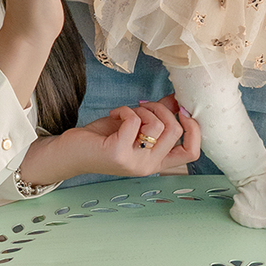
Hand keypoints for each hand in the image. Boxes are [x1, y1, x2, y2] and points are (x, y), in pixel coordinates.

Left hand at [17, 95, 201, 184]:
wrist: (71, 152)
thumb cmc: (103, 138)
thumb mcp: (135, 126)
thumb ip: (157, 115)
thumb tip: (177, 99)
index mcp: (156, 161)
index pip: (192, 153)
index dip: (194, 129)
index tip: (182, 110)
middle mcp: (149, 166)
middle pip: (175, 130)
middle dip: (160, 108)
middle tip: (141, 107)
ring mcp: (134, 162)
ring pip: (157, 124)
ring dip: (141, 109)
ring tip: (126, 112)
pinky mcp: (118, 152)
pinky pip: (134, 121)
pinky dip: (125, 110)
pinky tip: (114, 114)